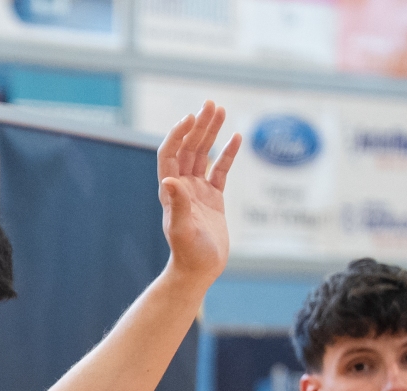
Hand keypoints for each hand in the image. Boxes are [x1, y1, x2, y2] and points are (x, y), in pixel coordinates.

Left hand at [157, 101, 240, 286]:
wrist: (199, 271)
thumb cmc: (189, 254)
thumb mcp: (182, 230)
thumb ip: (177, 205)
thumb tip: (169, 181)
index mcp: (171, 191)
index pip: (170, 154)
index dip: (178, 135)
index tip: (191, 118)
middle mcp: (182, 187)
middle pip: (188, 148)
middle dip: (198, 126)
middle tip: (211, 103)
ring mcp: (198, 191)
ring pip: (203, 155)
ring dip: (211, 133)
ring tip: (221, 110)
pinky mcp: (213, 199)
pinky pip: (220, 171)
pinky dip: (227, 154)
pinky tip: (237, 137)